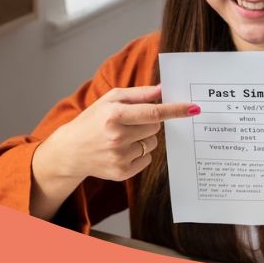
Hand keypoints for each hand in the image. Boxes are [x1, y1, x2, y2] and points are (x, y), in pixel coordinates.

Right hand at [47, 84, 199, 181]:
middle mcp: (117, 137)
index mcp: (114, 115)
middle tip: (130, 122)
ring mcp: (119, 157)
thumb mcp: (110, 100)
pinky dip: (139, 153)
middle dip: (149, 122)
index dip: (175, 110)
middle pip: (155, 127)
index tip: (193, 108)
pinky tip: (121, 150)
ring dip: (144, 138)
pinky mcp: (122, 172)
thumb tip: (163, 90)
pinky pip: (147, 159)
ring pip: (153, 143)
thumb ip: (139, 94)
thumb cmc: (92, 120)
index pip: (153, 112)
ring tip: (122, 137)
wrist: (70, 151)